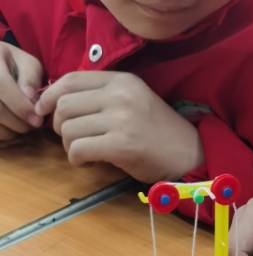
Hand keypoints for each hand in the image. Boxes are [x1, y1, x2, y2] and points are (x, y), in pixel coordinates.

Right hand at [0, 43, 42, 143]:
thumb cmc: (13, 66)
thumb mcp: (26, 64)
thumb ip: (30, 78)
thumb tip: (30, 97)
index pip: (1, 86)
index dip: (21, 106)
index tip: (37, 120)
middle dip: (18, 122)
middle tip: (32, 125)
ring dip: (10, 131)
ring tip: (21, 124)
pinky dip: (2, 135)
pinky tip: (10, 127)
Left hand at [35, 71, 203, 181]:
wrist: (190, 155)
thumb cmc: (159, 133)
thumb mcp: (133, 101)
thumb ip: (103, 97)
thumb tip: (59, 102)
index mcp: (122, 80)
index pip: (71, 79)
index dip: (50, 95)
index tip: (45, 110)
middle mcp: (120, 95)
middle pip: (65, 104)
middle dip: (59, 125)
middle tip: (70, 138)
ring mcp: (121, 120)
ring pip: (69, 128)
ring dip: (68, 145)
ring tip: (82, 152)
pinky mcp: (121, 145)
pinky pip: (79, 149)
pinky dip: (76, 159)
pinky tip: (87, 163)